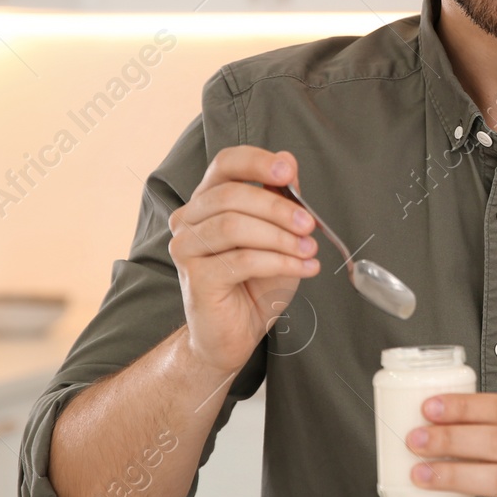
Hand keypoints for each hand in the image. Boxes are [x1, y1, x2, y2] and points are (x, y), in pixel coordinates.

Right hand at [167, 146, 319, 374]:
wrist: (234, 335)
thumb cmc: (254, 284)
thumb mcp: (278, 235)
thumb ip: (282, 200)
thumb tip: (289, 163)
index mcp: (207, 200)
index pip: (225, 163)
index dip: (256, 161)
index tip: (288, 170)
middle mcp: (189, 219)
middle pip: (231, 195)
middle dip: (278, 208)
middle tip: (310, 224)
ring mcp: (186, 248)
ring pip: (234, 226)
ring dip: (280, 237)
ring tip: (308, 250)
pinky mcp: (195, 278)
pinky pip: (241, 260)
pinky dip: (280, 262)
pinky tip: (303, 268)